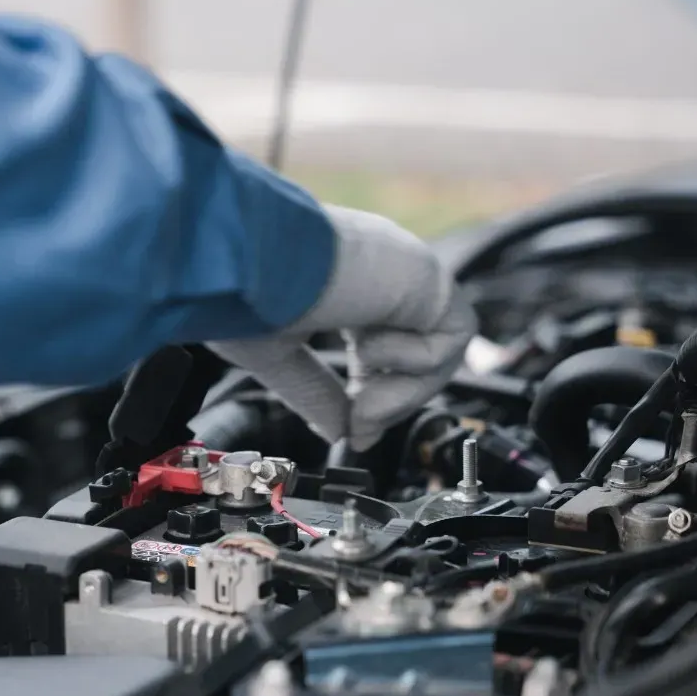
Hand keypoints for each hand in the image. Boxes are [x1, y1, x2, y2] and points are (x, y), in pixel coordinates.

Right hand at [209, 205, 475, 451]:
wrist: (255, 263)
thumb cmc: (244, 293)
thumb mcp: (276, 357)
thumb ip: (315, 393)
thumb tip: (339, 431)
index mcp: (342, 280)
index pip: (377, 344)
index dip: (372, 394)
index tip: (354, 432)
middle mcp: (379, 273)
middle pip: (414, 353)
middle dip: (391, 403)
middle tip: (359, 428)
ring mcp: (406, 273)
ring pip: (438, 352)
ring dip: (402, 394)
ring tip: (360, 405)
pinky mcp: (431, 279)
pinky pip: (451, 339)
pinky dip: (415, 364)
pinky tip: (367, 351)